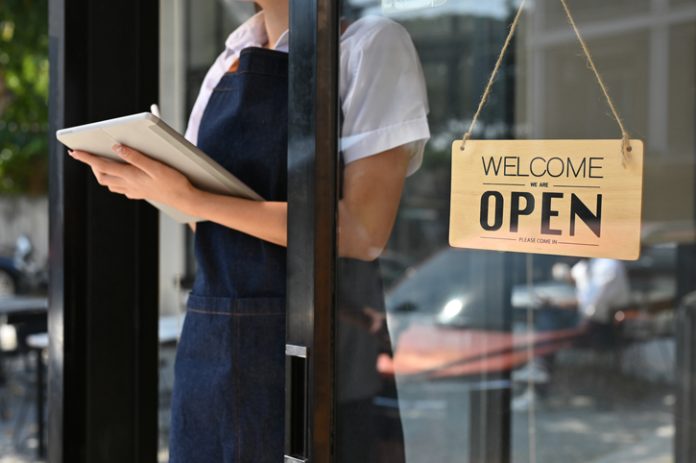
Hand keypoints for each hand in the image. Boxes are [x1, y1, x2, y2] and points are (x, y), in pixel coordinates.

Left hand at [68, 144, 195, 211]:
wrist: (185, 199)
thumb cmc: (174, 182)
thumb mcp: (156, 166)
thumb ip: (135, 157)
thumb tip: (117, 148)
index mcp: (130, 176)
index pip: (102, 165)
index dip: (87, 158)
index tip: (74, 151)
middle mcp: (129, 185)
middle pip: (102, 176)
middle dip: (93, 166)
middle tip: (88, 155)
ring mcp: (134, 191)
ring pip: (110, 184)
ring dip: (102, 174)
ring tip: (102, 163)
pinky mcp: (141, 194)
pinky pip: (121, 189)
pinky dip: (115, 181)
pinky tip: (121, 177)